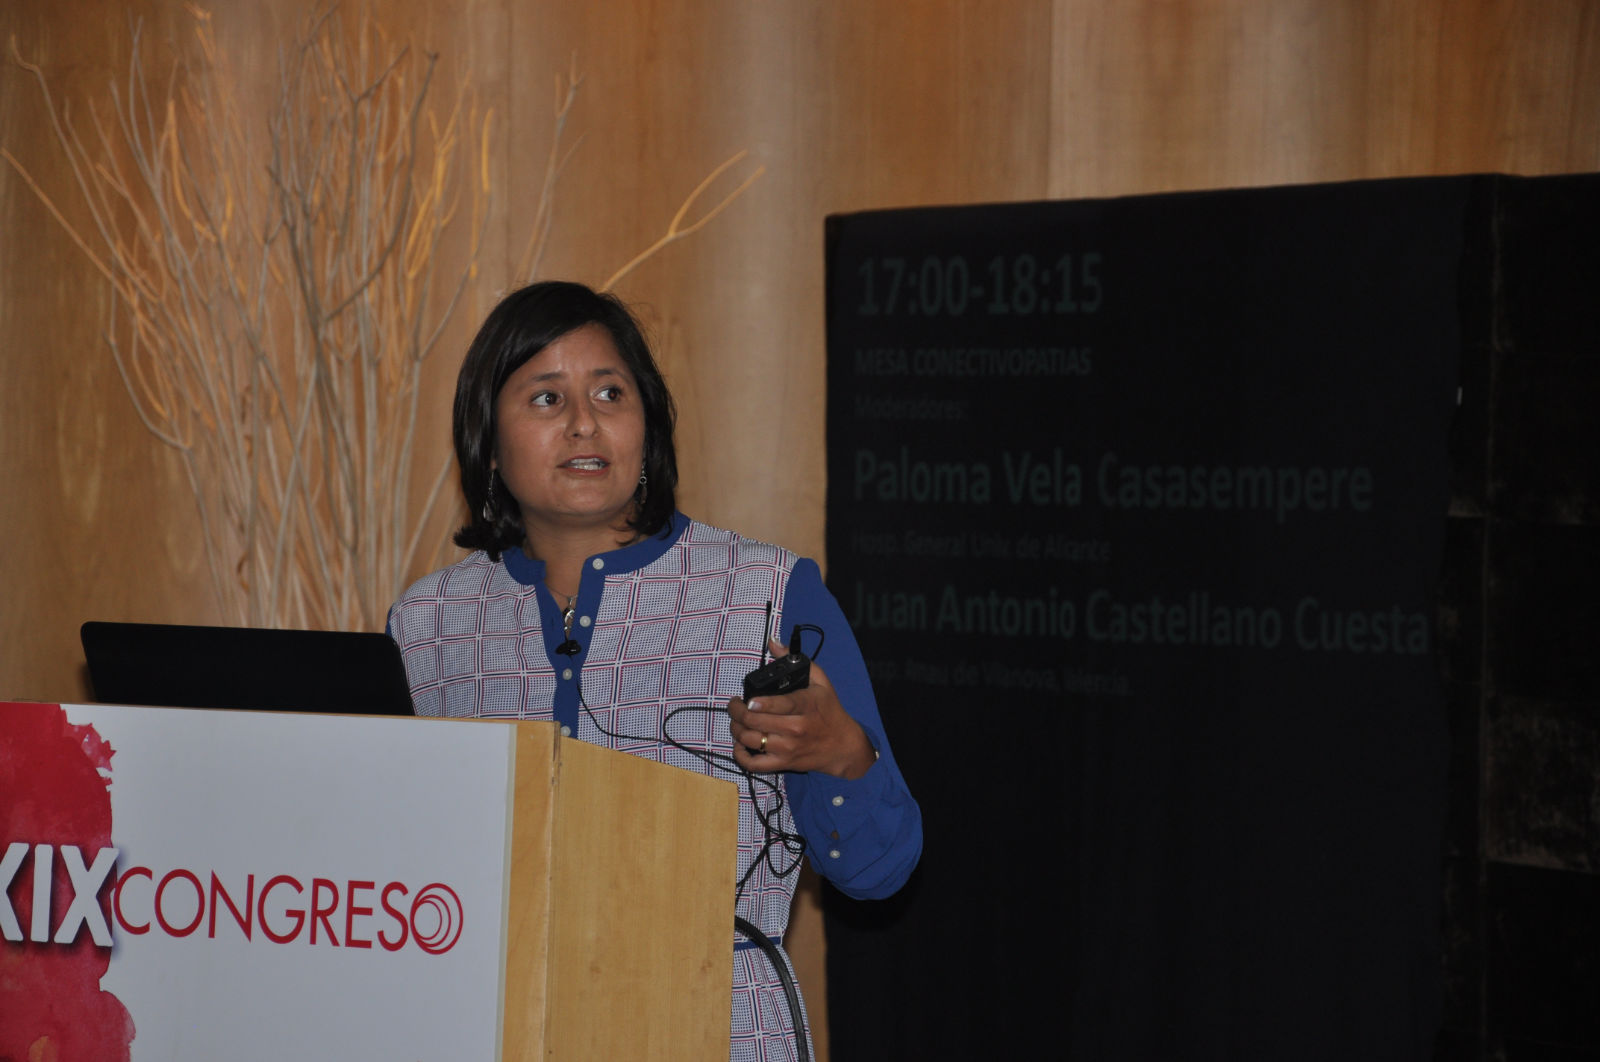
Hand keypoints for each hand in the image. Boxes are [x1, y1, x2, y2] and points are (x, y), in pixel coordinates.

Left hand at [729, 639, 876, 777]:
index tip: (747, 700)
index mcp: (805, 705)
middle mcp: (795, 728)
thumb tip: (773, 642)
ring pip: (750, 740)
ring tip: (736, 720)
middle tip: (734, 704)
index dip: (756, 704)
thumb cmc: (829, 710)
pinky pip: (754, 764)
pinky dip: (740, 754)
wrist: (843, 745)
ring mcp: (788, 748)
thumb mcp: (820, 681)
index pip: (778, 705)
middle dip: (736, 711)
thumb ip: (795, 660)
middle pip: (755, 722)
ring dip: (735, 729)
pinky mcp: (783, 763)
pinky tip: (739, 743)